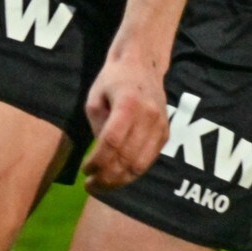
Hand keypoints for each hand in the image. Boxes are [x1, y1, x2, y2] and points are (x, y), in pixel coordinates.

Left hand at [81, 50, 170, 192]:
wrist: (143, 64)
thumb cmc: (113, 80)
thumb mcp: (95, 98)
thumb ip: (98, 127)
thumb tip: (102, 156)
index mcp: (128, 104)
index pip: (112, 142)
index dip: (98, 161)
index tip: (85, 171)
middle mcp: (149, 116)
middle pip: (128, 157)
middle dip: (107, 177)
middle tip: (91, 186)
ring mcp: (161, 126)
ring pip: (141, 164)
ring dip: (120, 180)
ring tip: (102, 186)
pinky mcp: (166, 134)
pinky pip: (150, 160)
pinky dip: (133, 172)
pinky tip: (118, 176)